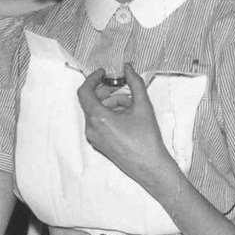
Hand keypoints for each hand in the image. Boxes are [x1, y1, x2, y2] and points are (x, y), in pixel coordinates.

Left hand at [76, 64, 173, 183]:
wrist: (150, 167)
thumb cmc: (147, 139)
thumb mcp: (143, 106)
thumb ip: (135, 83)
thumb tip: (128, 68)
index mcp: (98, 119)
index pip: (84, 92)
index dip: (93, 79)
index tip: (104, 73)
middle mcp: (92, 129)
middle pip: (91, 101)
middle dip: (106, 91)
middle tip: (121, 85)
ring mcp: (94, 138)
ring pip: (97, 112)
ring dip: (111, 103)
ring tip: (131, 104)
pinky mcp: (99, 144)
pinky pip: (99, 123)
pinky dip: (110, 115)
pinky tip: (128, 116)